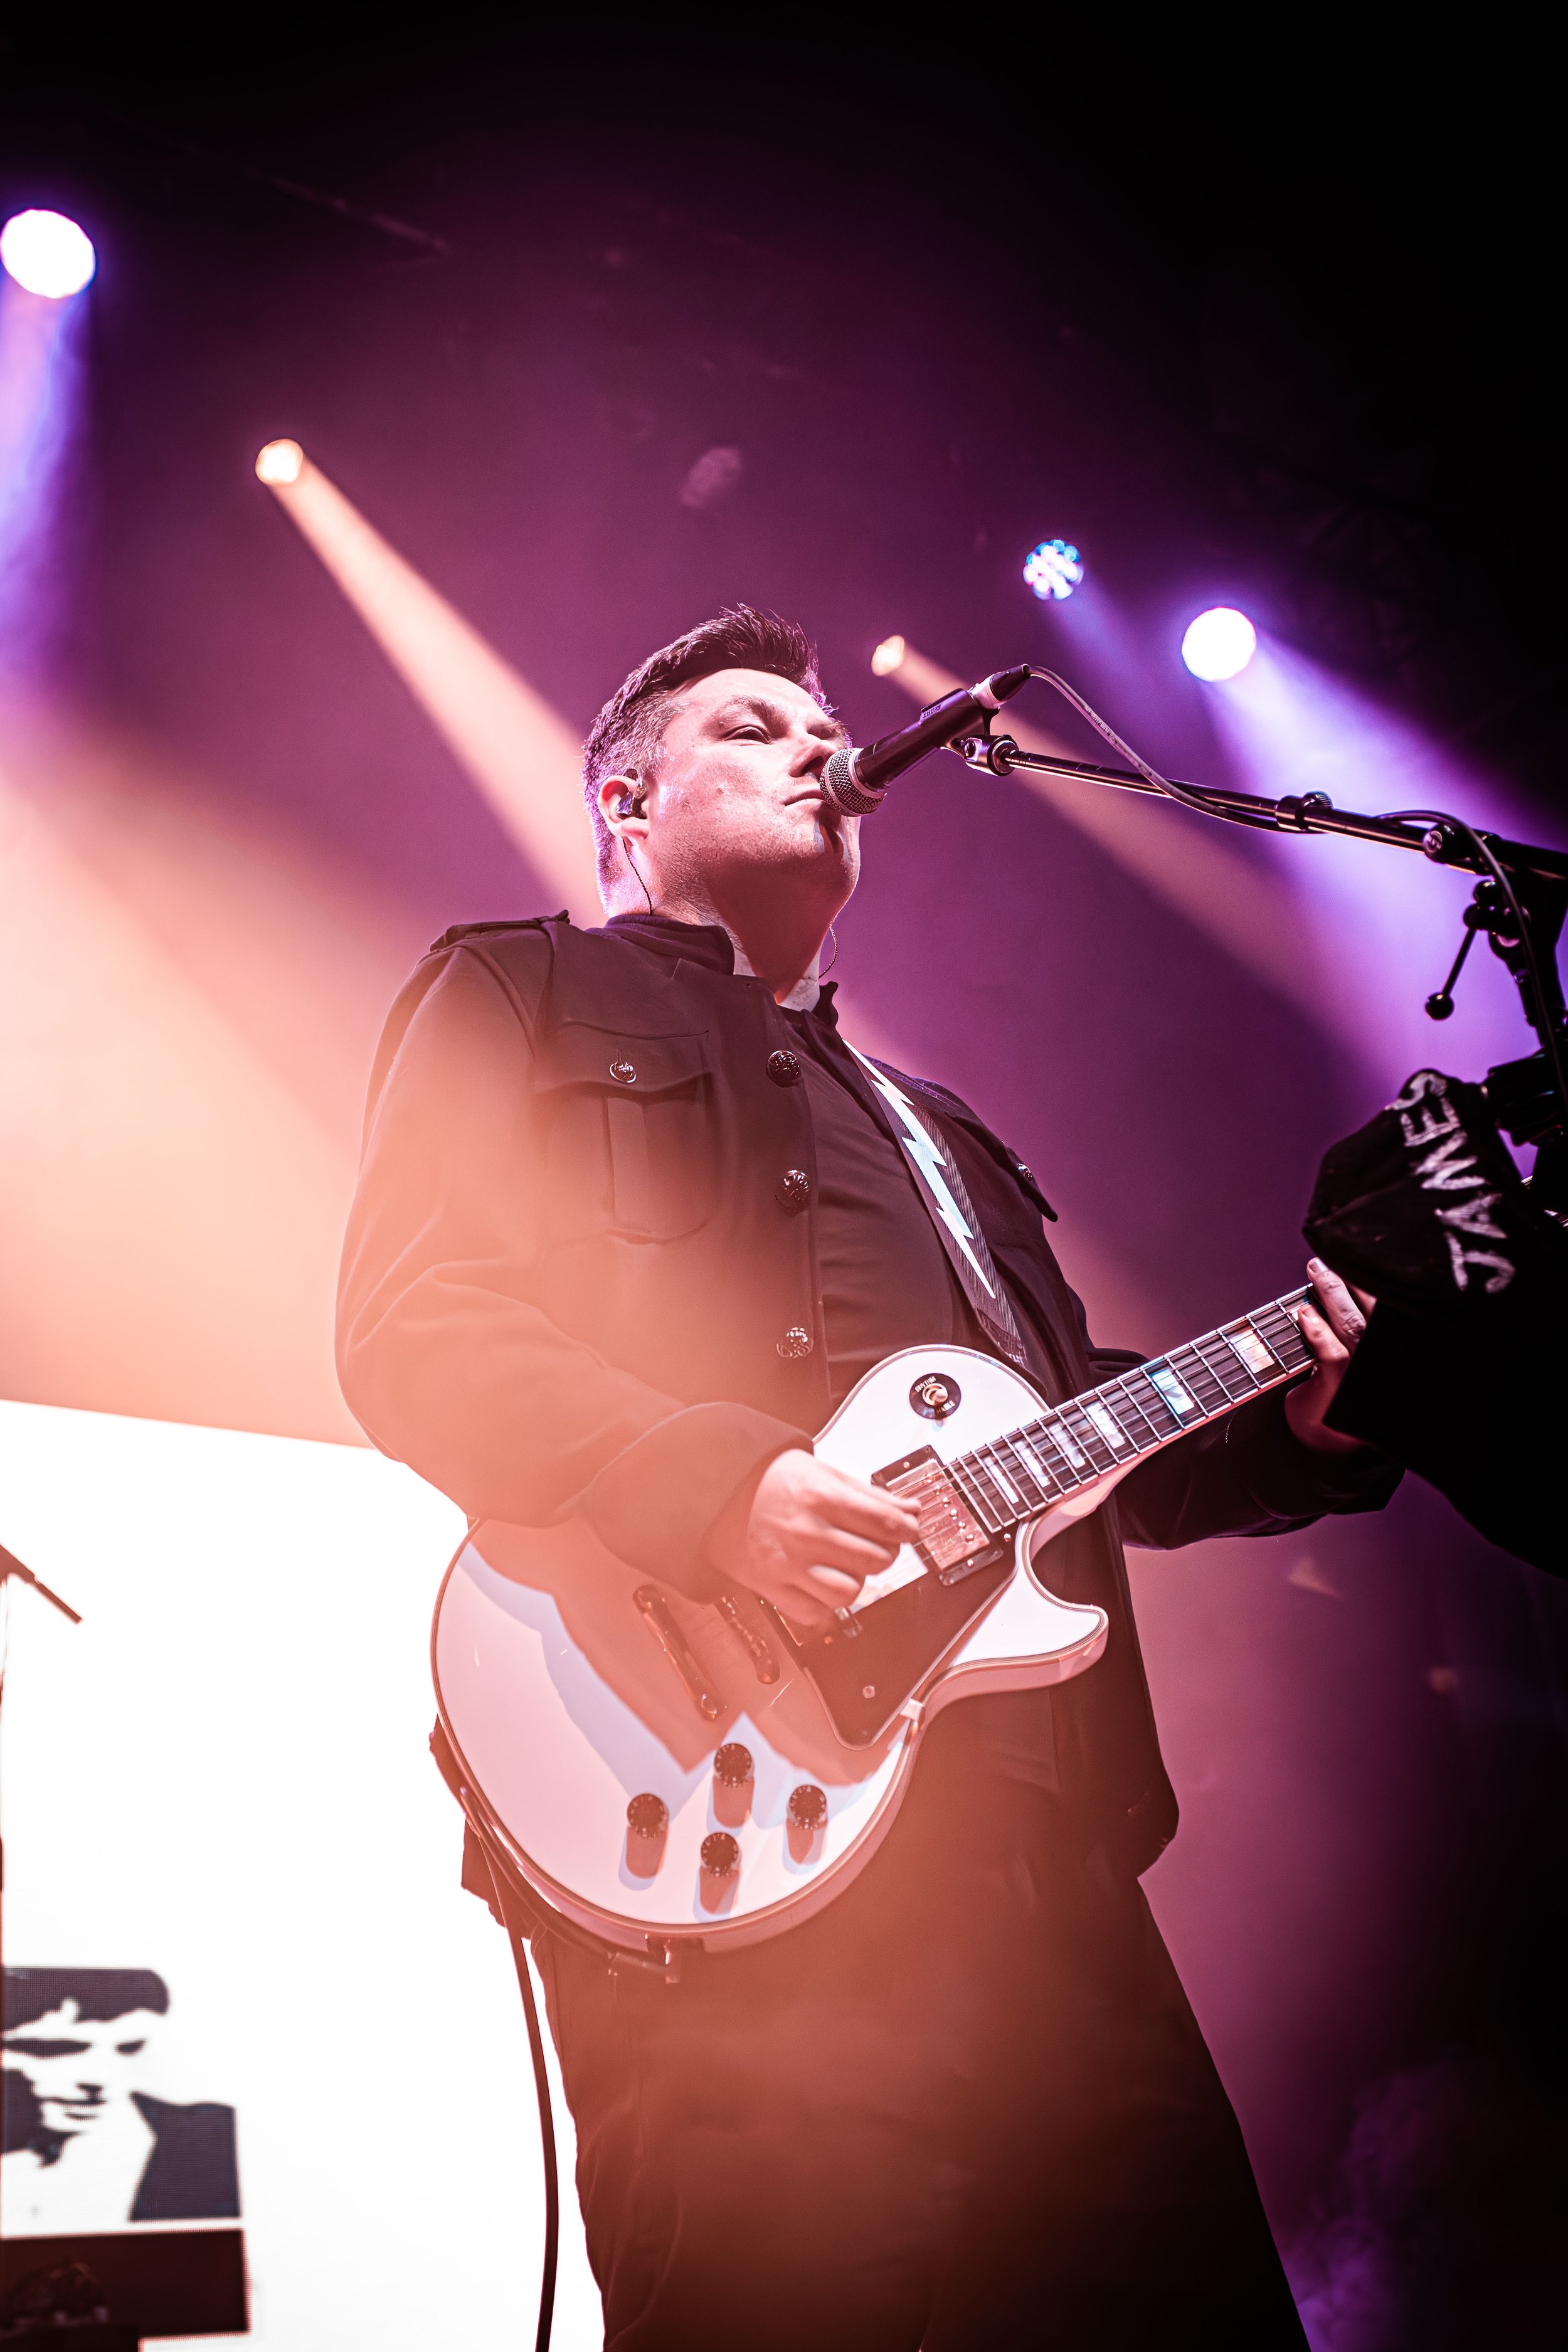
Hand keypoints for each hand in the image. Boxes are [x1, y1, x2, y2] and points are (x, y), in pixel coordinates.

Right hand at [705, 1450, 919, 1634]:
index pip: (885, 1523)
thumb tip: (910, 1510)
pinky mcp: (771, 1587)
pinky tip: (822, 1582)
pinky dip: (825, 1604)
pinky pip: (814, 1613)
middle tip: (877, 1544)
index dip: (907, 1529)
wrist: (717, 1491)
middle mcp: (806, 1533)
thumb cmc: (771, 1480)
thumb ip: (870, 1495)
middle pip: (875, 1559)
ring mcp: (788, 1563)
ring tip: (848, 1565)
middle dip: (885, 1552)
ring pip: (850, 1592)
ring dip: (856, 1580)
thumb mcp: (823, 1473)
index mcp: (821, 1498)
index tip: (907, 1530)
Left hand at [1285, 1257, 1375, 1454]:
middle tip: (1327, 1260)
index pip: (1393, 1312)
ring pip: (1353, 1328)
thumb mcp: (1353, 1356)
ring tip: (1316, 1273)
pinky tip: (1305, 1314)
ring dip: (1333, 1296)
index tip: (1359, 1254)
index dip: (1377, 1283)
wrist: (1324, 1442)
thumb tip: (1333, 1280)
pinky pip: (1332, 1356)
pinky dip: (1317, 1331)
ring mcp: (1364, 1378)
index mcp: (1392, 1353)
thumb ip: (1351, 1325)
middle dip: (1351, 1281)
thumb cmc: (1339, 1392)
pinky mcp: (1340, 1391)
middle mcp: (1384, 1363)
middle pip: (1374, 1313)